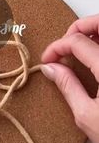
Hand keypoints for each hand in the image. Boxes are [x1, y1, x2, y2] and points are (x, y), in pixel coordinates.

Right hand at [41, 14, 98, 142]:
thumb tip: (51, 67)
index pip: (78, 41)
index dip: (57, 46)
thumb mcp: (87, 116)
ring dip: (93, 31)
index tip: (48, 59)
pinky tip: (94, 54)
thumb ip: (67, 86)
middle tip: (65, 43)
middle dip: (78, 27)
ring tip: (78, 46)